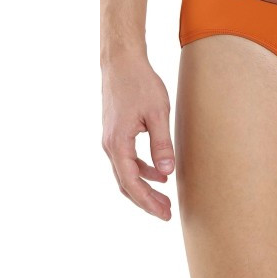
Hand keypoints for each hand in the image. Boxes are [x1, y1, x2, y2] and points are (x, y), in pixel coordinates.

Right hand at [101, 54, 175, 220]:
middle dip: (146, 200)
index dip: (148, 202)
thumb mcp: (158, 113)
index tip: (165, 215)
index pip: (132, 183)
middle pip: (126, 183)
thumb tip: (167, 170)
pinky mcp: (115, 132)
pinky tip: (159, 172)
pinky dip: (142, 170)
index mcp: (118, 144)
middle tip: (167, 214)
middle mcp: (109, 145)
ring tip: (165, 199)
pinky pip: (127, 159)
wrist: (121, 62)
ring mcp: (110, 139)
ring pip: (126, 172)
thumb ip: (162, 143)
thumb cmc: (140, 83)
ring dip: (145, 187)